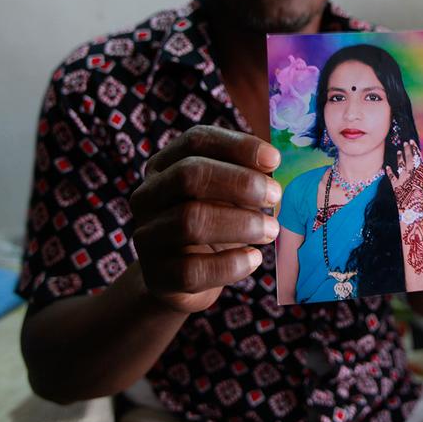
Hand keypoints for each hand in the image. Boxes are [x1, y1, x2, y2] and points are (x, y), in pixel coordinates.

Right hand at [129, 126, 280, 313]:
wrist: (179, 280)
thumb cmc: (211, 225)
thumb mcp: (223, 195)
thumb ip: (243, 178)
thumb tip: (272, 167)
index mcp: (164, 166)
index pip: (196, 141)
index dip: (238, 146)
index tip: (275, 159)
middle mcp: (147, 196)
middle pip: (189, 175)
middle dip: (240, 183)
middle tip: (275, 196)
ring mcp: (146, 236)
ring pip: (190, 221)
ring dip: (241, 224)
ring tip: (271, 230)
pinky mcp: (156, 276)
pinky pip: (192, 270)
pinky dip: (230, 264)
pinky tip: (253, 259)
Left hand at [386, 140, 422, 222]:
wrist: (412, 212)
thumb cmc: (422, 201)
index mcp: (421, 174)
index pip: (418, 158)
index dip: (415, 150)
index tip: (413, 143)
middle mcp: (412, 175)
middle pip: (409, 159)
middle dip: (407, 149)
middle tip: (405, 142)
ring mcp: (403, 179)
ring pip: (401, 165)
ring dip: (400, 157)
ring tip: (398, 151)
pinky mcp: (395, 186)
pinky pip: (391, 177)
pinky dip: (389, 171)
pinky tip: (387, 167)